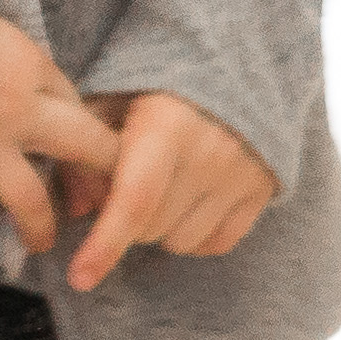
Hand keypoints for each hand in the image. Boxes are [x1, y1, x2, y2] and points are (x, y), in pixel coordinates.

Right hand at [0, 15, 120, 258]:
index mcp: (31, 68)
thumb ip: (18, 65)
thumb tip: (38, 89)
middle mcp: (17, 109)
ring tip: (41, 242)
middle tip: (105, 202)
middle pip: (83, 146)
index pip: (78, 104)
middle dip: (101, 174)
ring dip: (39, 226)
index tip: (97, 154)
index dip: (90, 131)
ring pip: (30, 198)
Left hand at [58, 92, 276, 290]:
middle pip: (149, 229)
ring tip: (162, 192)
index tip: (80, 278)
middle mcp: (210, 155)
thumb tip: (78, 211)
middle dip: (127, 221)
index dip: (104, 245)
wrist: (234, 62)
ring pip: (181, 242)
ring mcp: (241, 174)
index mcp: (167, 128)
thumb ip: (85, 153)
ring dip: (161, 230)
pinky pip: (219, 243)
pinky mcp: (263, 188)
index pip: (134, 202)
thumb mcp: (111, 103)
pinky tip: (189, 206)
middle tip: (127, 188)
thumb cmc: (158, 86)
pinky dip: (197, 237)